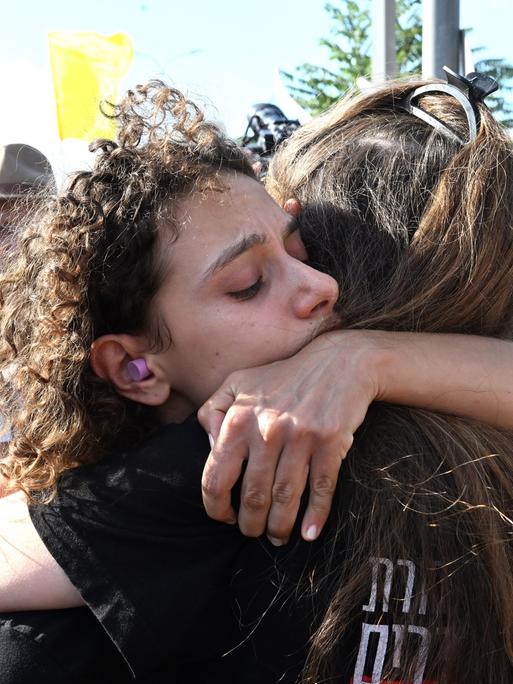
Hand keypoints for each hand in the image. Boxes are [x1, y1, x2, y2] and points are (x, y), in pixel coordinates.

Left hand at [198, 330, 381, 544]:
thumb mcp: (238, 382)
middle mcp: (267, 429)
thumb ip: (214, 411)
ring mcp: (300, 437)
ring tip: (277, 538)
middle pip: (253, 496)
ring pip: (285, 498)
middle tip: (252, 532)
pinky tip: (309, 534)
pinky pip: (321, 489)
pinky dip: (315, 516)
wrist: (339, 362)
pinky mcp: (330, 442)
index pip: (216, 477)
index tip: (224, 517)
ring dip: (279, 527)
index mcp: (238, 419)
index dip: (216, 507)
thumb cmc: (284, 377)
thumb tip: (209, 447)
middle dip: (250, 524)